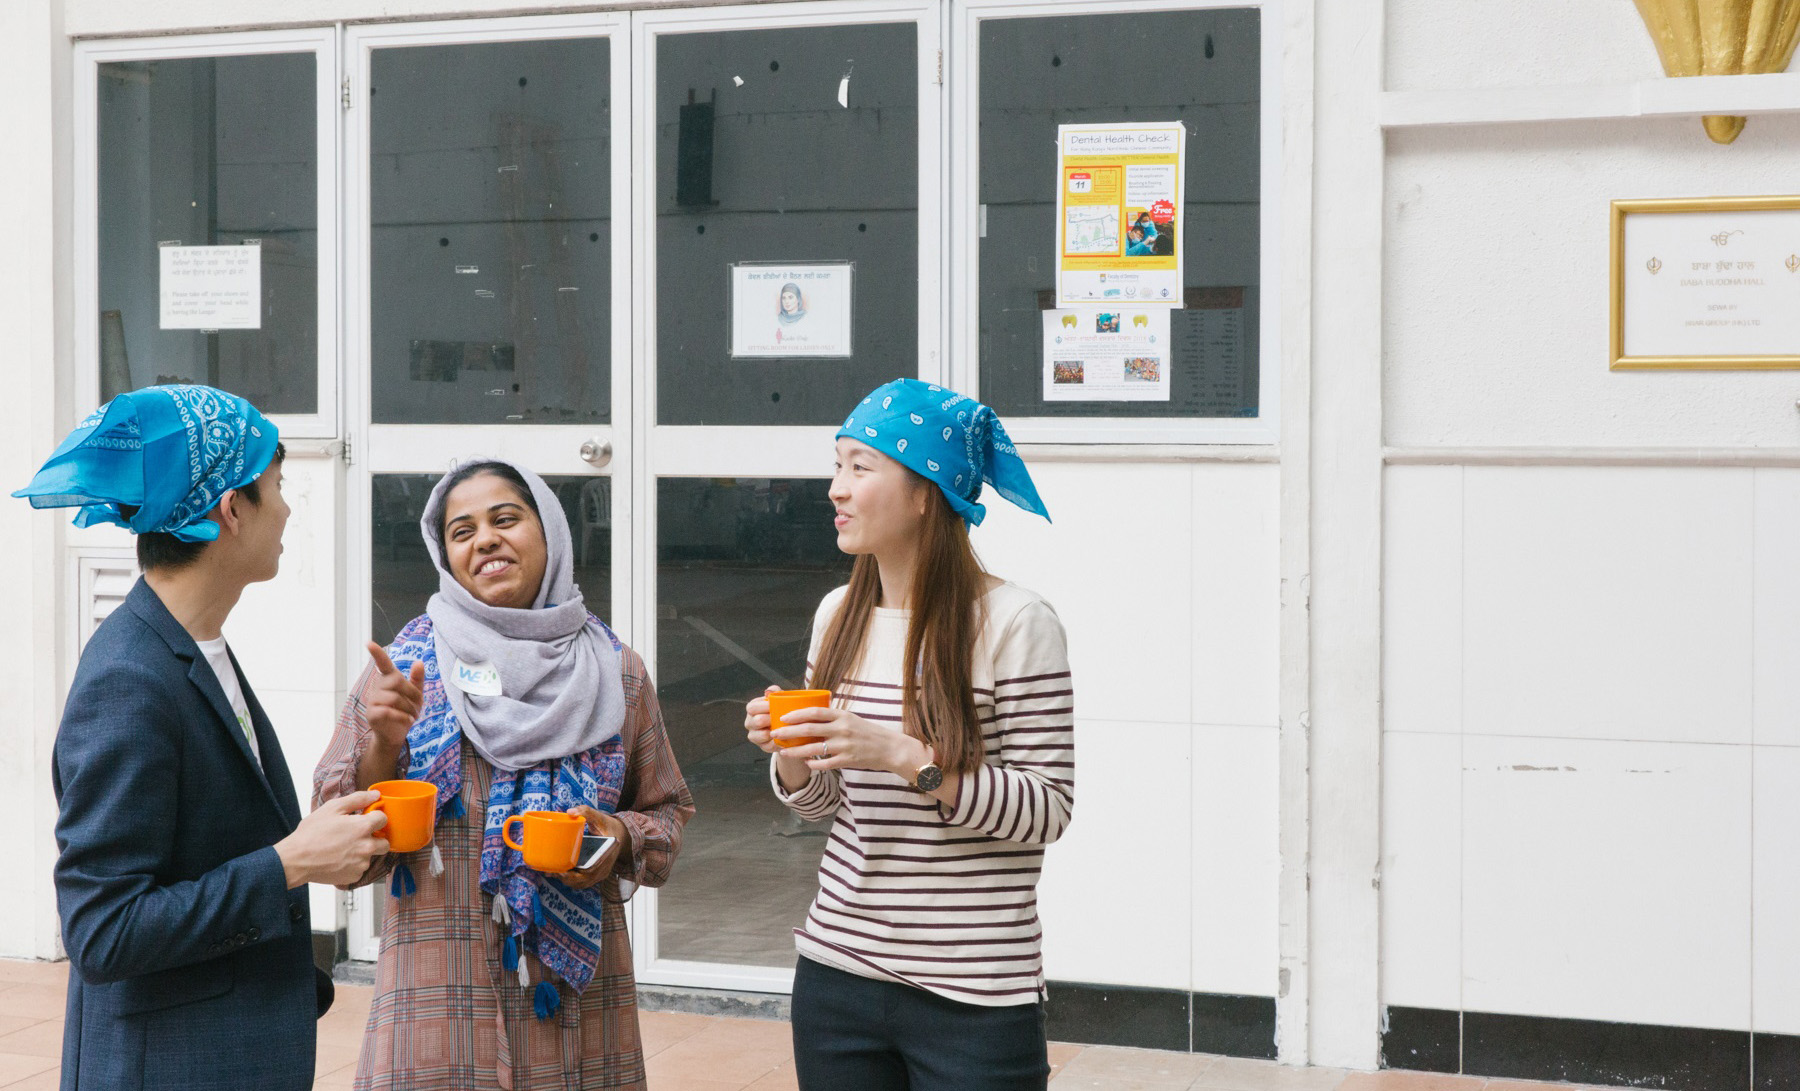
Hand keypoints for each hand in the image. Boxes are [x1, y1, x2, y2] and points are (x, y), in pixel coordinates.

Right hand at [274, 790, 389, 888]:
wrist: (296, 860)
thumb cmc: (311, 834)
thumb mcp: (332, 808)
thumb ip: (357, 799)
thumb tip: (375, 794)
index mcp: (363, 828)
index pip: (384, 819)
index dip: (375, 817)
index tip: (366, 819)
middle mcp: (367, 847)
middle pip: (385, 842)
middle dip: (376, 838)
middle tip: (359, 836)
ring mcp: (361, 864)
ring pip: (371, 856)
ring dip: (363, 852)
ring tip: (343, 848)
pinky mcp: (354, 876)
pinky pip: (360, 869)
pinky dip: (353, 865)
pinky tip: (338, 859)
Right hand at [364, 642, 425, 748]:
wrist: (396, 734)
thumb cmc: (405, 711)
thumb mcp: (416, 695)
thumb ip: (417, 679)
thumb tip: (419, 662)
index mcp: (388, 680)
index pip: (383, 664)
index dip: (377, 654)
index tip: (369, 643)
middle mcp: (378, 687)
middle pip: (397, 681)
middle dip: (412, 693)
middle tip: (418, 705)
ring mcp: (373, 700)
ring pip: (394, 697)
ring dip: (409, 707)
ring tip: (413, 715)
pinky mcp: (372, 714)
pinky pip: (388, 711)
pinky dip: (402, 716)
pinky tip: (408, 720)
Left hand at [552, 806, 624, 890]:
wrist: (622, 834)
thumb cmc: (608, 826)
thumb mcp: (599, 817)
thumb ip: (586, 811)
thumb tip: (570, 812)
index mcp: (606, 854)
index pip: (591, 871)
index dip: (575, 875)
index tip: (562, 872)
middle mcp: (605, 867)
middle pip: (584, 880)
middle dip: (567, 879)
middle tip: (552, 872)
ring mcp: (601, 872)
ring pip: (583, 883)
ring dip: (568, 881)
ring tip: (554, 873)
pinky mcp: (597, 874)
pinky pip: (584, 881)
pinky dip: (573, 881)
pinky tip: (561, 874)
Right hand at [743, 685, 784, 755]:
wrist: (788, 727)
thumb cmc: (781, 710)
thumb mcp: (779, 699)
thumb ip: (775, 692)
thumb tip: (770, 691)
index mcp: (752, 709)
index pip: (753, 707)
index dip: (765, 707)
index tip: (777, 706)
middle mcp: (750, 722)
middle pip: (756, 721)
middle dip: (770, 719)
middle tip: (782, 718)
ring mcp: (754, 736)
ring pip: (761, 736)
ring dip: (773, 732)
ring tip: (784, 729)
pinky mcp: (762, 747)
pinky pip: (769, 746)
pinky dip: (778, 742)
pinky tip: (785, 739)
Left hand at [771, 705, 929, 780]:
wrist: (890, 748)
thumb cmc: (869, 732)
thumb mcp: (852, 719)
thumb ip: (833, 717)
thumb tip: (811, 714)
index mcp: (842, 715)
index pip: (815, 712)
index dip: (797, 714)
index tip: (783, 717)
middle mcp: (842, 729)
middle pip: (809, 729)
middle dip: (789, 732)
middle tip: (775, 733)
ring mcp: (844, 745)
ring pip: (813, 748)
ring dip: (795, 750)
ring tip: (783, 751)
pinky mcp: (847, 760)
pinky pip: (824, 763)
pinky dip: (813, 763)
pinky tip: (805, 763)